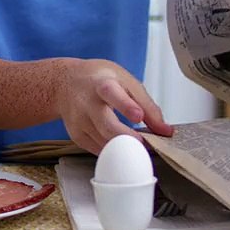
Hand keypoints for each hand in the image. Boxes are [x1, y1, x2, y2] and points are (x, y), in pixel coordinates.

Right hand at [55, 59, 172, 154]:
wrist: (64, 83)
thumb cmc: (97, 79)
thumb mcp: (125, 81)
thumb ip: (147, 105)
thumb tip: (165, 130)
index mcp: (101, 84)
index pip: (112, 93)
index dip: (125, 105)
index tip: (138, 116)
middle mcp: (87, 103)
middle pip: (106, 125)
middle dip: (128, 137)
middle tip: (146, 145)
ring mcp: (80, 121)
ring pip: (105, 142)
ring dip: (126, 148)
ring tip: (142, 147)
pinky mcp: (77, 136)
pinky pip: (100, 149)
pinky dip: (114, 150)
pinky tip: (123, 146)